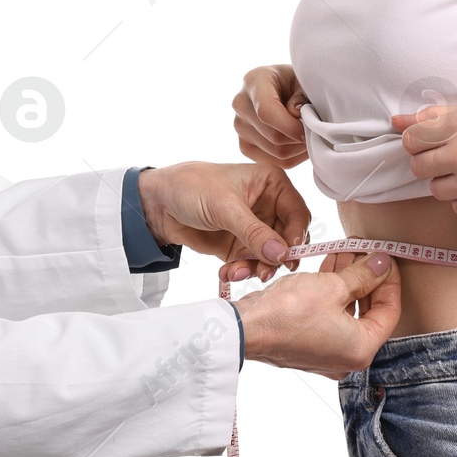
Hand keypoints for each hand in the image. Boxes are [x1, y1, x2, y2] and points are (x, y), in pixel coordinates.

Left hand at [136, 162, 307, 271]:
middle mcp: (268, 206)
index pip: (297, 213)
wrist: (159, 203)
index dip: (296, 236)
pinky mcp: (239, 246)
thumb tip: (282, 254)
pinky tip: (226, 273)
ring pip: (270, 256)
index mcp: (272, 184)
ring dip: (256, 268)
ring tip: (235, 272)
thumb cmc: (193, 187)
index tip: (286, 256)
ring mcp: (254, 228)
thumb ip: (254, 232)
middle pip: (287, 239)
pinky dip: (241, 271)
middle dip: (274, 258)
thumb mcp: (225, 207)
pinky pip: (251, 264)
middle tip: (263, 272)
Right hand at [232, 63, 309, 168]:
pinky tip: (298, 143)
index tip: (310, 129)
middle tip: (316, 131)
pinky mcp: (245, 146)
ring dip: (299, 148)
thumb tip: (297, 116)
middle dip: (299, 138)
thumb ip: (302, 96)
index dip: (291, 126)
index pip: (266, 112)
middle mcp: (241, 104)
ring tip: (308, 135)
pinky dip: (293, 157)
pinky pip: (274, 162)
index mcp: (254, 81)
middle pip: (273, 136)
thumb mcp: (304, 81)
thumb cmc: (296, 83)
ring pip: (276, 152)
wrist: (284, 88)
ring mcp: (240, 127)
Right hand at [232, 252, 401, 378]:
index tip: (385, 257)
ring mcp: (326, 353)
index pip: (390, 311)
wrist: (245, 328)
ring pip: (348, 312)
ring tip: (345, 252)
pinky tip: (329, 268)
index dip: (390, 280)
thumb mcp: (332, 286)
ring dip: (349, 281)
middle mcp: (346, 357)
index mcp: (361, 349)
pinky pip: (331, 317)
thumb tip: (381, 264)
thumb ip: (362, 275)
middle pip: (369, 312)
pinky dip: (333, 294)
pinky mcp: (309, 345)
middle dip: (368, 278)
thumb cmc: (287, 313)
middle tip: (365, 251)